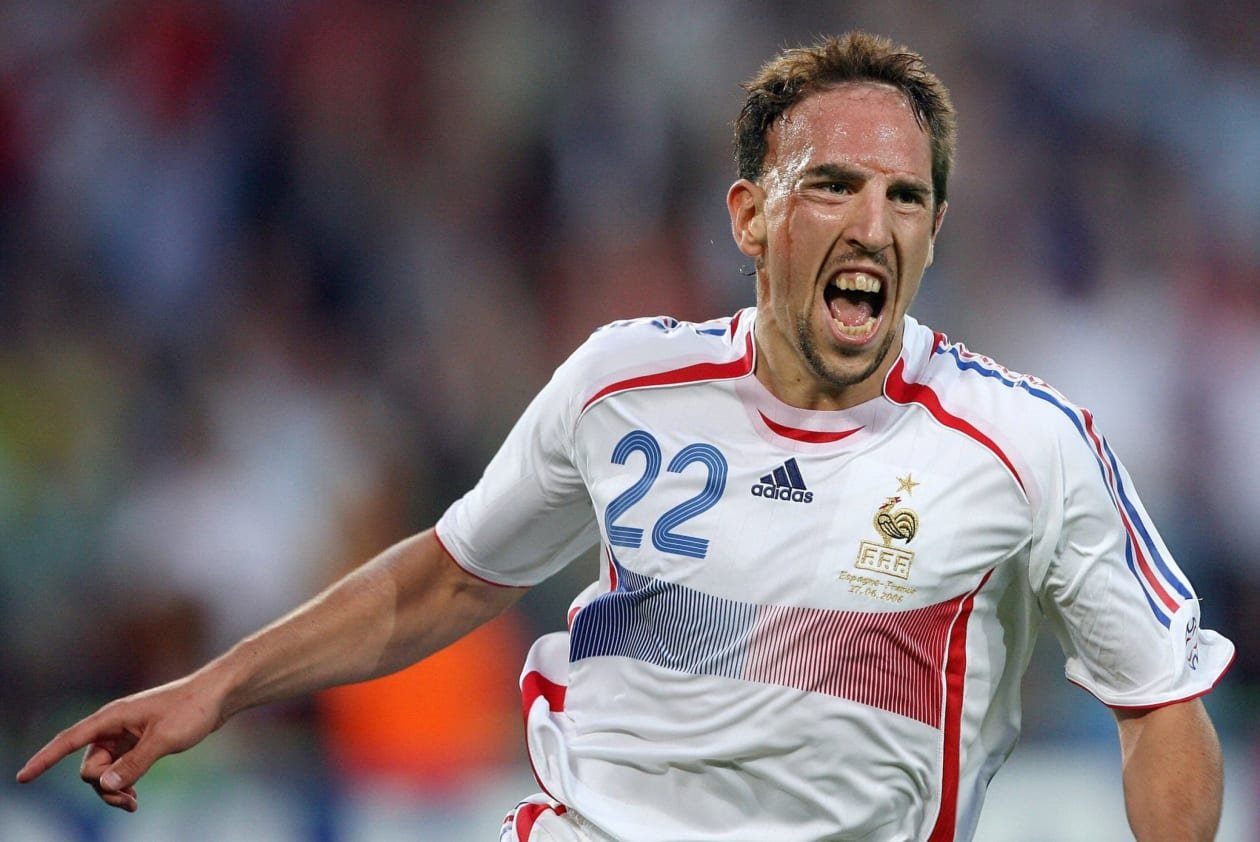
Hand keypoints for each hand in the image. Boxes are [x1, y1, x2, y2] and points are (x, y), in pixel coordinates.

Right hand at [15, 674, 223, 811]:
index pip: (69, 740)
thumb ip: (135, 764)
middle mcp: (113, 726)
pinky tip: (133, 800)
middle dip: (102, 787)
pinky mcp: (137, 744)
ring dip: (113, 790)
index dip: (44, 759)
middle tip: (128, 799)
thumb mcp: (164, 739)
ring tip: (132, 804)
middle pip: (88, 767)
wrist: (218, 696)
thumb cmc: (192, 709)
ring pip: (103, 773)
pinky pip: (118, 771)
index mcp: (112, 717)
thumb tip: (106, 784)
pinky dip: (122, 786)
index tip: (23, 778)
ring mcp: (125, 736)